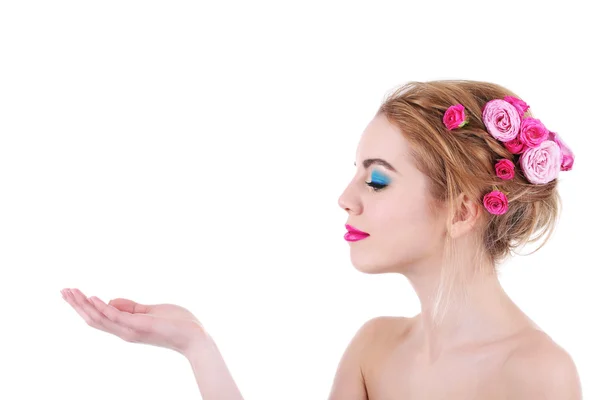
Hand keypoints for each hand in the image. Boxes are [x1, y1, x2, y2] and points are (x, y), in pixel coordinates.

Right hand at [61, 288, 206, 357]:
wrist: (194, 336)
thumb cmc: (177, 324)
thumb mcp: (151, 311)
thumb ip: (132, 307)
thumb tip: (110, 300)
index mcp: (126, 327)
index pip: (98, 318)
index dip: (83, 306)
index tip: (71, 292)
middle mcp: (124, 331)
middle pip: (93, 319)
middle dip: (76, 305)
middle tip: (62, 291)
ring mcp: (130, 330)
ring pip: (99, 319)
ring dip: (83, 305)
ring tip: (71, 291)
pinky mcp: (139, 326)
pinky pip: (116, 317)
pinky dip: (102, 308)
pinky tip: (93, 297)